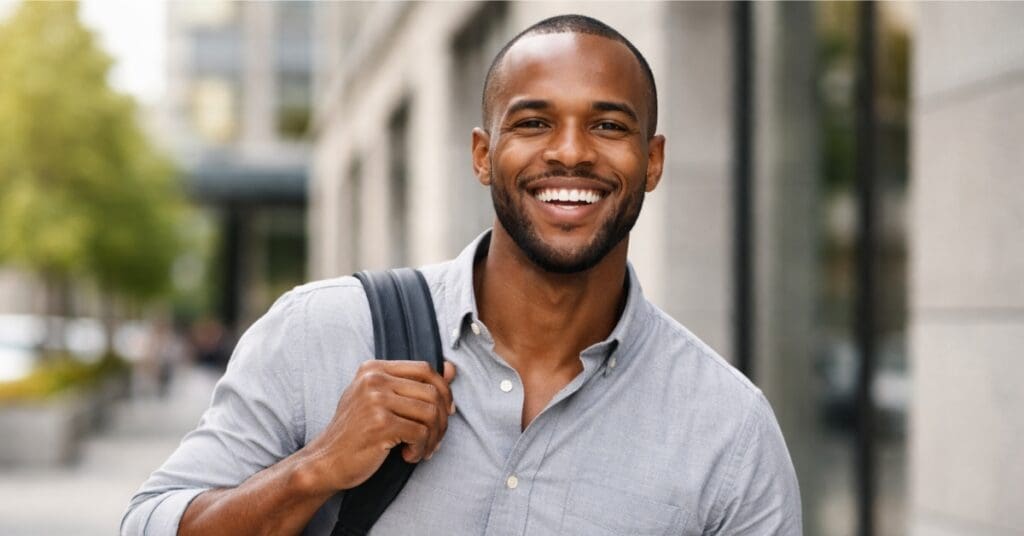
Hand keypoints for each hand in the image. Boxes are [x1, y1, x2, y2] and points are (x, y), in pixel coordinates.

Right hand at [300, 360, 456, 492]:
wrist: (326, 461)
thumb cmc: (356, 433)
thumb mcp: (381, 401)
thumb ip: (413, 385)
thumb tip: (452, 369)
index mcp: (374, 369)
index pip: (425, 369)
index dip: (443, 391)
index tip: (446, 412)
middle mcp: (374, 379)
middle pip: (432, 392)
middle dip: (442, 420)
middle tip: (436, 439)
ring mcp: (376, 400)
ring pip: (430, 413)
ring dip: (433, 438)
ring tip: (422, 450)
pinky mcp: (380, 423)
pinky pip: (420, 433)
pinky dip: (421, 449)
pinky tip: (409, 456)